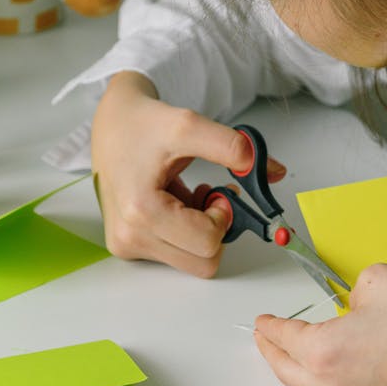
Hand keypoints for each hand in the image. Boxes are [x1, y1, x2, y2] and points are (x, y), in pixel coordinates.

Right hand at [91, 71, 285, 275]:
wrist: (112, 123)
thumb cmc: (144, 124)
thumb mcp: (190, 125)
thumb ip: (232, 147)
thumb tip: (274, 171)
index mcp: (141, 211)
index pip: (207, 243)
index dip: (223, 216)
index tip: (217, 190)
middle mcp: (129, 236)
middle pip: (203, 262)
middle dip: (215, 229)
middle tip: (208, 195)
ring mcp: (126, 244)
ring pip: (191, 261)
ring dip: (201, 230)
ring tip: (188, 195)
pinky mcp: (127, 245)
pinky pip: (174, 254)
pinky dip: (185, 231)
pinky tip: (175, 202)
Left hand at [254, 263, 386, 385]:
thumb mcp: (381, 281)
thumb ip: (354, 292)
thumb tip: (354, 306)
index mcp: (326, 352)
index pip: (284, 338)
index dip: (269, 326)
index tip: (261, 320)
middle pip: (289, 372)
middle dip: (272, 353)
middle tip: (264, 336)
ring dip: (303, 365)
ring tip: (302, 345)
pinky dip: (335, 375)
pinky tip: (347, 356)